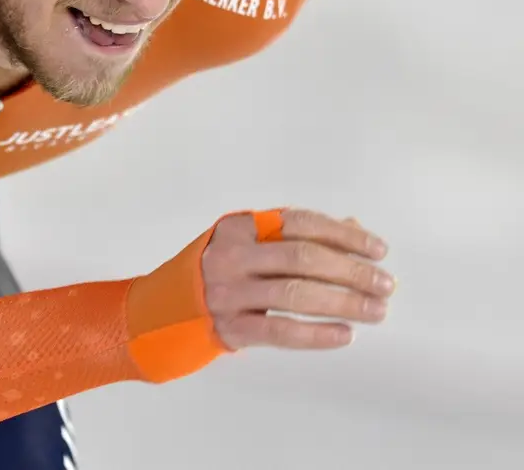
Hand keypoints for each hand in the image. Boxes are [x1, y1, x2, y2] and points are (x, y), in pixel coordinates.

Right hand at [202, 209, 394, 349]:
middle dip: (350, 271)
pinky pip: (280, 331)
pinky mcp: (231, 328)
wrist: (171, 306)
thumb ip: (296, 235)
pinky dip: (317, 334)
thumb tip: (353, 229)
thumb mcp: (251, 242)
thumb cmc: (222, 269)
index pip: (299, 222)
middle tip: (385, 284)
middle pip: (301, 258)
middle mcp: (232, 255)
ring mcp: (228, 292)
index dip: (343, 234)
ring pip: (294, 294)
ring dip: (343, 302)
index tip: (378, 250)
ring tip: (375, 310)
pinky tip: (344, 334)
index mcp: (239, 226)